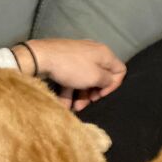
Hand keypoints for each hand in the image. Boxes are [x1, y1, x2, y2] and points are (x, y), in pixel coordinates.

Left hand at [11, 39, 125, 110]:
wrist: (42, 57)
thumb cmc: (73, 67)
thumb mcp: (95, 76)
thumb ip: (107, 80)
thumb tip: (108, 81)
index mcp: (104, 54)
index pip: (119, 70)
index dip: (113, 85)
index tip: (101, 94)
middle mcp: (92, 53)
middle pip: (100, 77)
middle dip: (93, 93)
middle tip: (87, 102)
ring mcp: (77, 57)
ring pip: (84, 79)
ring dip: (80, 96)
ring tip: (73, 108)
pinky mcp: (65, 62)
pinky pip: (72, 78)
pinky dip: (69, 90)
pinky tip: (63, 104)